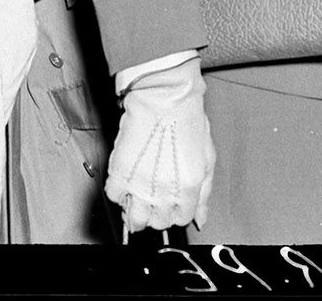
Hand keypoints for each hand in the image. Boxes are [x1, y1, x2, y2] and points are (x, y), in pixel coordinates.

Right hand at [108, 58, 215, 231]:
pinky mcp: (120, 173)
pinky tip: (128, 179)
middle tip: (157, 195)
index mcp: (189, 189)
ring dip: (137, 211)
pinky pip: (114, 196)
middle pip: (159, 222)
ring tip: (140, 195)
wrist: (164, 97)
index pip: (182, 219)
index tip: (173, 201)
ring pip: (135, 219)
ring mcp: (140, 185)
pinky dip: (119, 192)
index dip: (177, 210)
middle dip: (158, 212)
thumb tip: (201, 218)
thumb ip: (205, 193)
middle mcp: (165, 192)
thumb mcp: (207, 157)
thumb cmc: (187, 119)